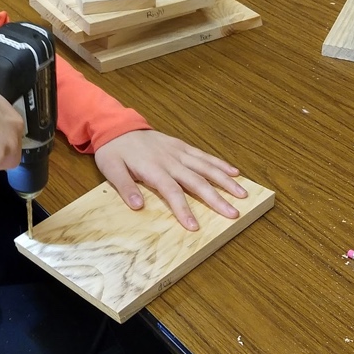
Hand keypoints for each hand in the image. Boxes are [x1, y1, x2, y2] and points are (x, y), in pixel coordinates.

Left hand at [94, 130, 246, 230]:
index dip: (183, 209)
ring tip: (243, 195)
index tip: (194, 227)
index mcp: (153, 168)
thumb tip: (137, 206)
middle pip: (197, 181)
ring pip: (206, 167)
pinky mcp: (181, 146)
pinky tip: (235, 172)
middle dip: (216, 199)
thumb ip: (124, 187)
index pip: (172, 192)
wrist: (117, 126)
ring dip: (225, 181)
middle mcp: (170, 160)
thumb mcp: (110, 169)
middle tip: (233, 214)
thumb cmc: (113, 151)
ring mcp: (178, 151)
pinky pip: (203, 155)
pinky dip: (220, 163)